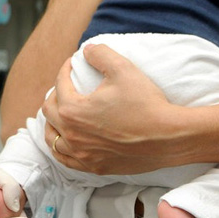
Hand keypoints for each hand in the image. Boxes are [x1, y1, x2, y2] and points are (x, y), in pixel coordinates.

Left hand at [42, 45, 186, 174]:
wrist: (169, 137)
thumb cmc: (146, 103)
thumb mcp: (123, 69)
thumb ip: (101, 54)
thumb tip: (87, 50)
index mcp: (72, 110)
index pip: (60, 85)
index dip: (65, 70)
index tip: (73, 64)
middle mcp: (71, 135)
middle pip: (49, 112)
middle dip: (54, 95)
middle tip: (65, 87)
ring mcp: (82, 154)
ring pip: (52, 139)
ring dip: (53, 123)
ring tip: (60, 114)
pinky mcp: (94, 167)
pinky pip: (66, 160)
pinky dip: (61, 148)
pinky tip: (66, 141)